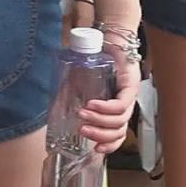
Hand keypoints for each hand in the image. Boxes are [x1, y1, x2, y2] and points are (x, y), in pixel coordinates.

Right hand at [80, 37, 141, 153]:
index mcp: (117, 108)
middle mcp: (126, 104)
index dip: (110, 145)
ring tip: (83, 115)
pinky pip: (120, 103)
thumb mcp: (79, 83)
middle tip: (82, 130)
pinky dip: (105, 107)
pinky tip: (92, 104)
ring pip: (120, 119)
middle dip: (100, 134)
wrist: (108, 37)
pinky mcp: (131, 84)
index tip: (95, 149)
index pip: (119, 134)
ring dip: (100, 121)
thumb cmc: (95, 59)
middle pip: (119, 130)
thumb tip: (54, 112)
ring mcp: (130, 94)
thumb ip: (71, 97)